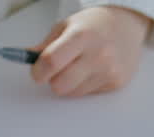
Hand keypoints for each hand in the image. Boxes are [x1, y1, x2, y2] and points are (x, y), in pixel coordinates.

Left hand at [31, 6, 152, 96]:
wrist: (126, 25)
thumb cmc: (94, 24)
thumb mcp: (67, 26)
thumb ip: (46, 45)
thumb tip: (26, 59)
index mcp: (82, 36)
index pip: (51, 62)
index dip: (38, 71)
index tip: (36, 72)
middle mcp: (98, 55)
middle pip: (60, 85)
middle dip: (52, 81)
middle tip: (55, 71)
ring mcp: (109, 72)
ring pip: (73, 93)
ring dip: (68, 84)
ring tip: (77, 67)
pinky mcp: (116, 84)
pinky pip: (88, 94)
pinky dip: (84, 85)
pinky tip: (91, 70)